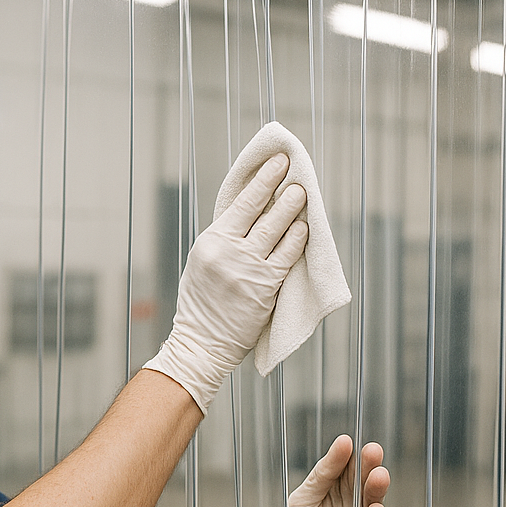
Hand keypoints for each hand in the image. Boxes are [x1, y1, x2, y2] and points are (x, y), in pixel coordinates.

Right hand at [143, 153, 307, 413]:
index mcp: (209, 243)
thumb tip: (254, 215)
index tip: (276, 162)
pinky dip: (296, 240)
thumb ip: (225, 242)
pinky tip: (304, 228)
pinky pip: (286, 256)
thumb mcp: (203, 266)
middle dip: (278, 186)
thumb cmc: (202, 307)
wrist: (201, 344)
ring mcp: (246, 268)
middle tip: (294, 170)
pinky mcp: (263, 286)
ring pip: (274, 229)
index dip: (261, 180)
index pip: (240, 203)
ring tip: (302, 194)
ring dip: (291, 208)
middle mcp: (226, 251)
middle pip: (258, 210)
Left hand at [233, 436, 389, 506]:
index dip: (354, 459)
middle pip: (362, 486)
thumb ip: (321, 476)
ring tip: (378, 476)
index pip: (347, 471)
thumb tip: (343, 442)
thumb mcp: (301, 502)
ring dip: (376, 492)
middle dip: (368, 469)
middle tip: (374, 453)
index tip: (358, 445)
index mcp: (333, 493)